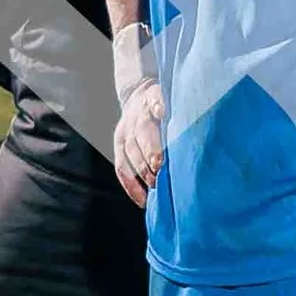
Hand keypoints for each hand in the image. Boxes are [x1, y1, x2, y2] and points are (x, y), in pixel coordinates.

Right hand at [113, 79, 165, 207]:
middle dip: (151, 153)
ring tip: (155, 187)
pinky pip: (122, 169)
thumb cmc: (164, 101)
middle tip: (160, 169)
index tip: (164, 138)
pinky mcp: (118, 146)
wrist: (137, 95)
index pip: (154, 108)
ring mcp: (125, 133)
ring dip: (142, 172)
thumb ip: (176, 105)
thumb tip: (177, 114)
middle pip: (141, 136)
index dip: (158, 122)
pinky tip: (143, 200)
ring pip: (130, 155)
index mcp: (151, 100)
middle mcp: (135, 118)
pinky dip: (131, 186)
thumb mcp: (171, 95)